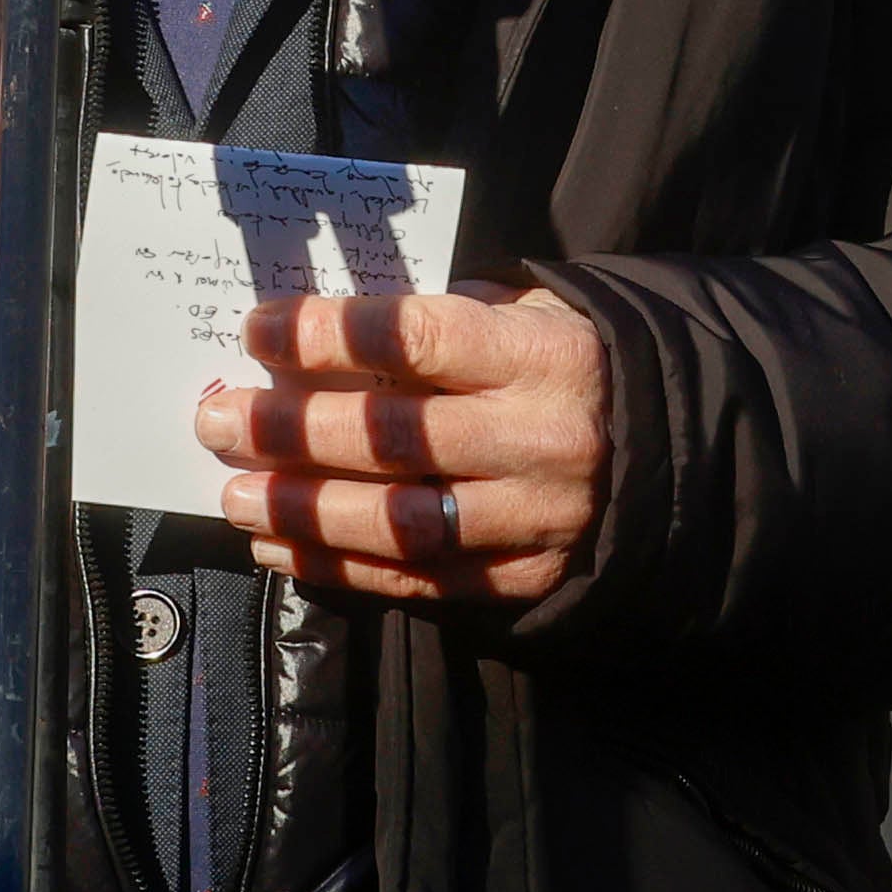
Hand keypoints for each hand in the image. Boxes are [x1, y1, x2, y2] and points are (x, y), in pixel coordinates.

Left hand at [200, 287, 607, 605]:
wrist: (674, 451)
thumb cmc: (571, 363)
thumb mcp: (529, 311)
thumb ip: (441, 320)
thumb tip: (321, 341)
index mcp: (541, 354)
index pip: (418, 339)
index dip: (329, 335)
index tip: (258, 329)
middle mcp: (541, 439)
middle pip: (397, 438)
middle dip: (292, 429)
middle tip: (218, 420)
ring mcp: (536, 517)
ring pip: (403, 521)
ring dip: (305, 510)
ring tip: (236, 497)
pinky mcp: (526, 577)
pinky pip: (420, 580)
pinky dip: (340, 567)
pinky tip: (279, 547)